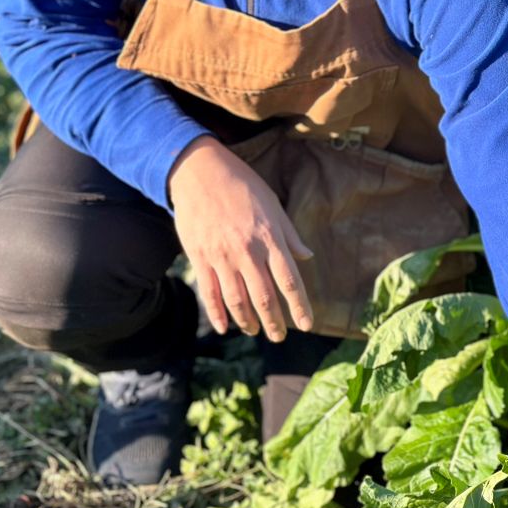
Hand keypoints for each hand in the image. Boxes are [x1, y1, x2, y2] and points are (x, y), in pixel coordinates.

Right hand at [168, 135, 313, 340]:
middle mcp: (247, 251)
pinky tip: (225, 327)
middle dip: (275, 321)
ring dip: (248, 321)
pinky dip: (217, 313)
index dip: (299, 306)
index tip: (306, 324)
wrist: (200, 171)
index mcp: (269, 238)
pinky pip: (209, 292)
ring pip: (237, 300)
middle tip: (280, 336)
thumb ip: (290, 235)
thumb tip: (307, 257)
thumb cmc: (242, 186)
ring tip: (256, 331)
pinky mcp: (199, 256)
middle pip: (264, 296)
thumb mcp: (273, 205)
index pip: (289, 280)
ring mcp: (221, 255)